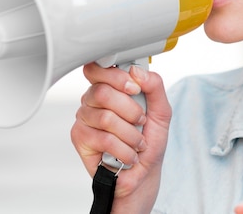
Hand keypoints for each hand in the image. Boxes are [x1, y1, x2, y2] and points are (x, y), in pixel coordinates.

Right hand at [70, 63, 171, 211]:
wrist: (143, 173)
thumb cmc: (149, 140)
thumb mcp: (161, 111)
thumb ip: (154, 86)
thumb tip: (136, 71)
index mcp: (109, 87)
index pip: (98, 69)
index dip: (116, 76)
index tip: (135, 88)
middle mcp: (93, 99)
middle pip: (103, 92)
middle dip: (130, 110)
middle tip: (141, 121)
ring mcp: (84, 118)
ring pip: (105, 118)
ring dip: (130, 134)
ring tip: (137, 143)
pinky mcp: (80, 138)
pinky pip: (103, 139)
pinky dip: (124, 149)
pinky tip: (129, 154)